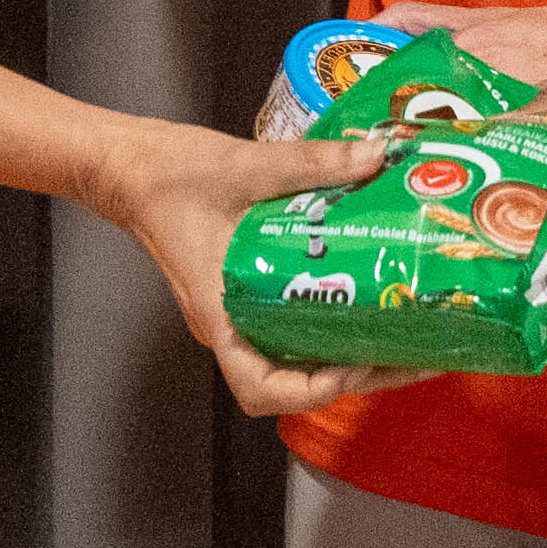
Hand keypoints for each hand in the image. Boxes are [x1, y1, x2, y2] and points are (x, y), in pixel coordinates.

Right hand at [81, 117, 408, 417]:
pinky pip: (291, 325)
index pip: (258, 387)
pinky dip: (330, 323)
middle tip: (416, 358)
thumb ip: (310, 163)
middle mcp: (229, 325)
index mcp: (219, 310)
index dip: (310, 389)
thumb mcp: (244, 165)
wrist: (130, 168)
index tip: (354, 361)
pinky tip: (369, 300)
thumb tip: (374, 157)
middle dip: (356, 378)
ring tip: (407, 338)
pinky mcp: (246, 293)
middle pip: (291, 382)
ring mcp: (237, 312)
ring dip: (348, 355)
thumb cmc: (170, 176)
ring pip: (295, 357)